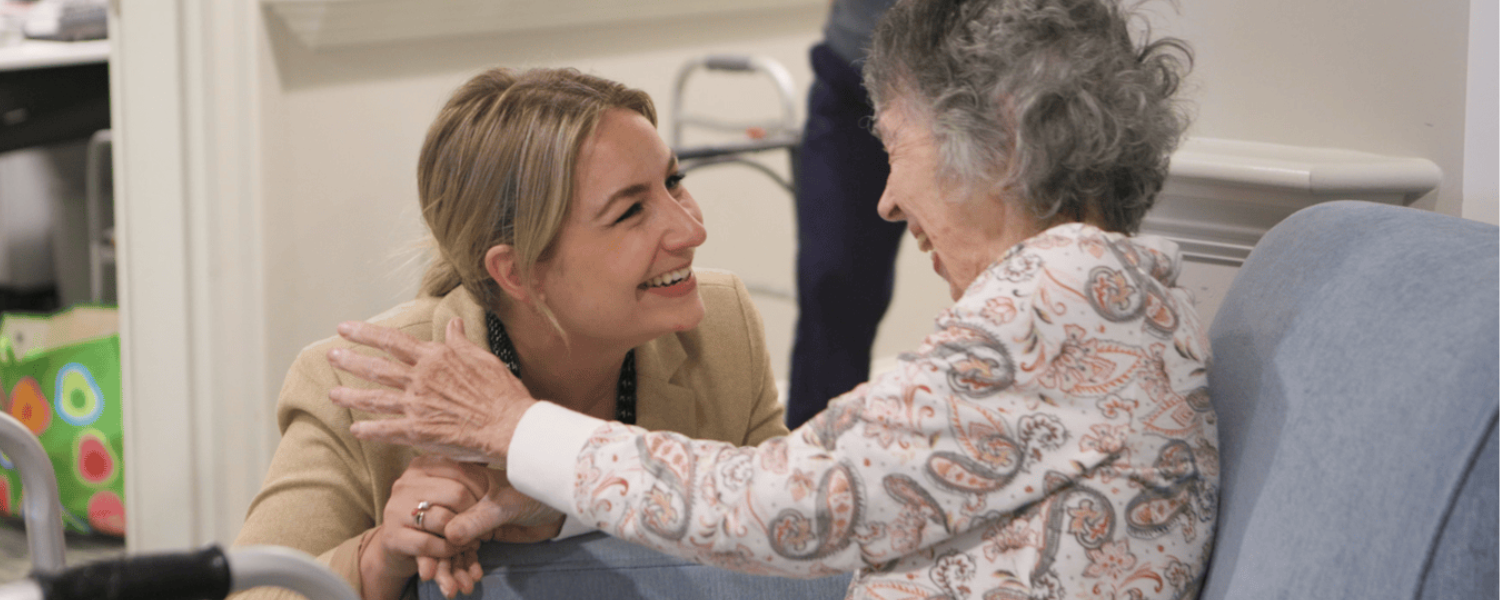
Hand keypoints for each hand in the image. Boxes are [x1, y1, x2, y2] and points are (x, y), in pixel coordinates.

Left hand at [327, 318, 537, 464]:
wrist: (508, 424)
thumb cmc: (500, 391)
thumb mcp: (482, 357)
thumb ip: (460, 342)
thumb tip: (452, 324)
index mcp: (435, 359)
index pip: (392, 341)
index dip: (366, 333)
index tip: (345, 328)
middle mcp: (420, 380)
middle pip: (376, 367)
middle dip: (350, 360)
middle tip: (331, 356)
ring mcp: (416, 406)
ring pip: (375, 398)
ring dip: (351, 395)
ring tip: (332, 394)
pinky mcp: (418, 432)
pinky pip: (387, 430)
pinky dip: (369, 430)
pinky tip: (355, 429)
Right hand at [361, 456, 489, 599]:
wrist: (399, 546)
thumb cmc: (433, 514)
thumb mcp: (449, 492)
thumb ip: (468, 477)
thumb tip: (498, 458)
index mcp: (421, 465)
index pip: (462, 470)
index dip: (483, 491)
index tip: (490, 506)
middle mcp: (405, 482)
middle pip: (456, 494)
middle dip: (475, 514)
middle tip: (485, 529)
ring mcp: (395, 508)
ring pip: (444, 520)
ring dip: (464, 535)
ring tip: (473, 540)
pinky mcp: (392, 536)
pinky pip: (430, 543)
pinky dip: (449, 549)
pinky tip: (455, 550)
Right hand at [419, 471, 565, 597]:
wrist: (560, 508)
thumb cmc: (537, 493)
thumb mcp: (507, 505)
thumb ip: (479, 519)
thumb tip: (449, 536)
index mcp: (463, 478)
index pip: (435, 504)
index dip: (429, 532)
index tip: (427, 556)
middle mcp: (461, 497)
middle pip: (438, 529)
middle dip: (438, 558)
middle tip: (436, 581)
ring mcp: (470, 516)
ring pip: (450, 546)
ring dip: (451, 570)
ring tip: (454, 590)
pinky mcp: (479, 533)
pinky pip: (465, 554)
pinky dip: (465, 569)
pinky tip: (470, 582)